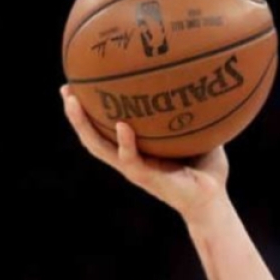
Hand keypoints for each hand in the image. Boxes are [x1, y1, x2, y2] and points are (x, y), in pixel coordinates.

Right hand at [60, 84, 229, 219]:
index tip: (77, 84)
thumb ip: (194, 112)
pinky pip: (130, 159)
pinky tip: (122, 126)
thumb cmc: (206, 168)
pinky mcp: (146, 178)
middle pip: (92, 135)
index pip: (105, 127)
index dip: (89, 110)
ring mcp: (134, 169)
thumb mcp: (199, 134)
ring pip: (99, 147)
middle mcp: (129, 158)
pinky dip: (125, 142)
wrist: (213, 200)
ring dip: (84, 126)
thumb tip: (202, 79)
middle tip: (65, 90)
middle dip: (75, 114)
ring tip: (74, 103)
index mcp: (137, 149)